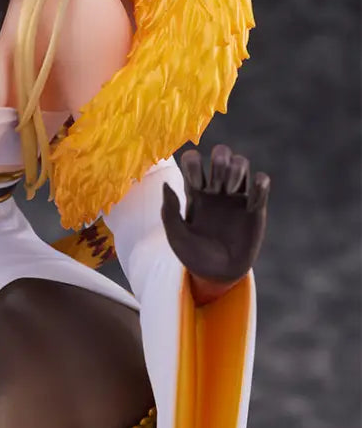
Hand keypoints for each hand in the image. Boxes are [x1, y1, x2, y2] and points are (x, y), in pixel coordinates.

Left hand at [161, 145, 268, 285]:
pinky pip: (262, 182)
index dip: (194, 163)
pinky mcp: (255, 207)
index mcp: (194, 190)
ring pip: (241, 162)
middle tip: (216, 184)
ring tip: (230, 191)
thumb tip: (166, 185)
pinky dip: (260, 182)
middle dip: (219, 160)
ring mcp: (236, 196)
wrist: (217, 275)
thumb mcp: (177, 236)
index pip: (193, 158)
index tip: (196, 185)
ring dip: (237, 169)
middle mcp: (215, 188)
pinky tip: (251, 199)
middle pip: (221, 153)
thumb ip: (170, 212)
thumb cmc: (193, 255)